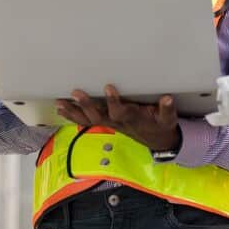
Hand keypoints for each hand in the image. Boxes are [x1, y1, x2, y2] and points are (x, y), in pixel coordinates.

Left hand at [55, 85, 180, 152]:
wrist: (156, 141)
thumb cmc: (160, 126)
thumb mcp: (168, 119)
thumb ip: (167, 110)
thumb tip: (167, 98)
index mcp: (132, 119)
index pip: (121, 112)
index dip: (114, 102)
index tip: (108, 87)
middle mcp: (117, 122)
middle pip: (99, 117)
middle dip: (86, 106)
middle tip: (76, 92)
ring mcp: (109, 123)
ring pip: (88, 120)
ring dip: (73, 112)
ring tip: (60, 103)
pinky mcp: (106, 122)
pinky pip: (85, 121)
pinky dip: (72, 115)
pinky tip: (60, 109)